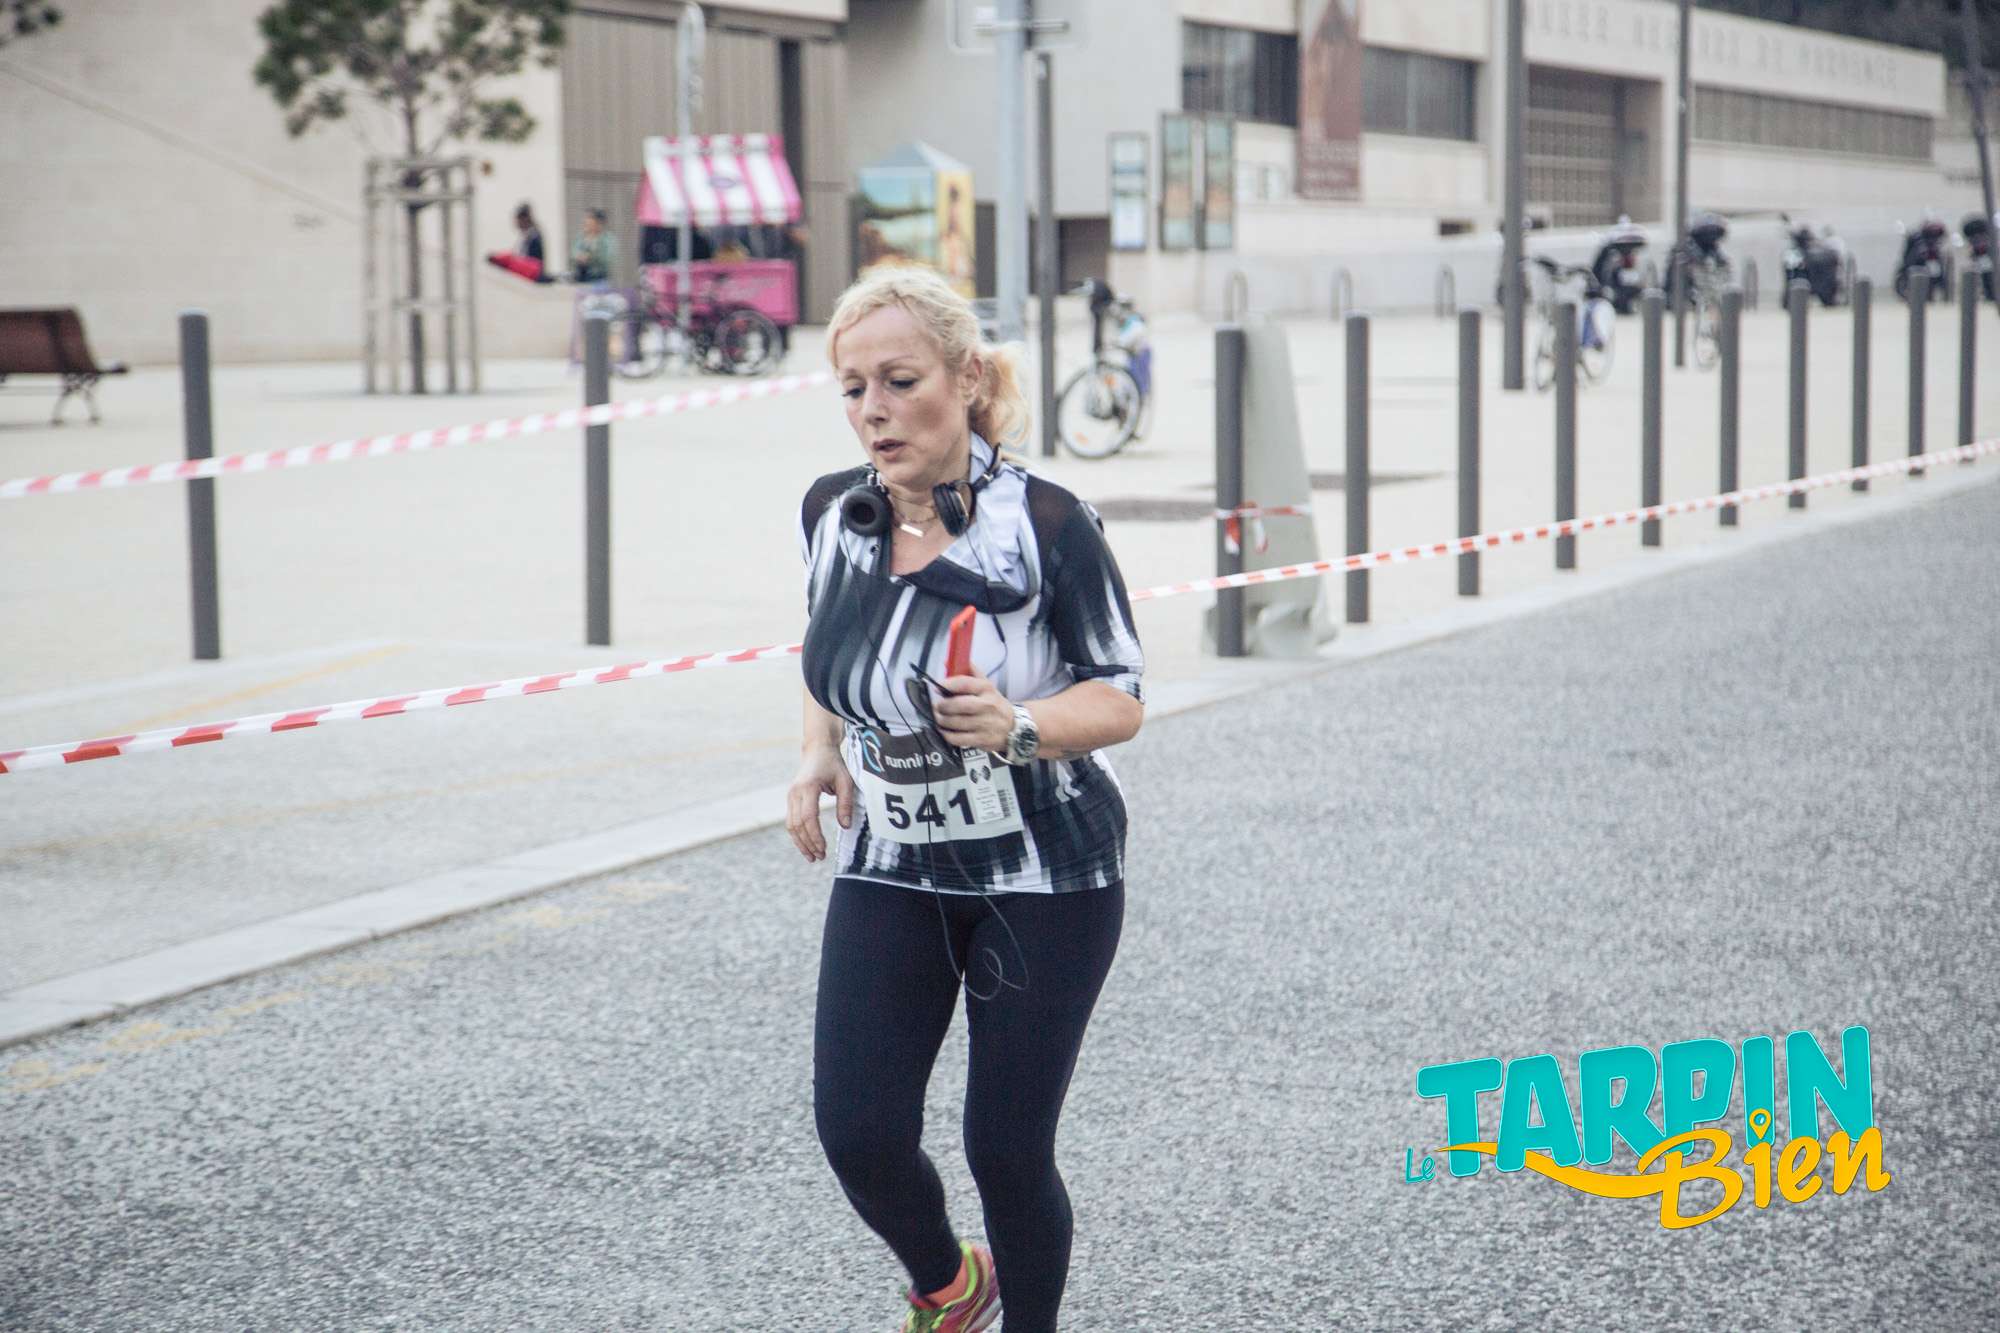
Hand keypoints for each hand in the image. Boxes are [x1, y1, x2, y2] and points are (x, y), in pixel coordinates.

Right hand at [787, 745, 853, 862]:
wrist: (817, 749)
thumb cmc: (834, 764)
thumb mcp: (845, 781)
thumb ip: (846, 803)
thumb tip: (845, 826)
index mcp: (808, 787)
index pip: (808, 817)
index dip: (815, 836)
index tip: (823, 848)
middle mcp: (795, 793)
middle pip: (797, 825)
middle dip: (808, 844)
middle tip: (820, 857)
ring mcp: (791, 796)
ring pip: (791, 825)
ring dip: (800, 843)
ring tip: (813, 857)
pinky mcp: (791, 799)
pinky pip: (791, 821)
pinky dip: (798, 835)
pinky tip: (806, 845)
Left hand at [932, 669, 1015, 752]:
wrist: (1013, 727)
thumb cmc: (994, 705)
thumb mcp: (987, 686)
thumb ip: (969, 673)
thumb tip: (948, 662)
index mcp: (987, 689)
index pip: (965, 683)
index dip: (948, 684)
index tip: (937, 686)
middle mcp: (987, 706)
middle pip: (958, 704)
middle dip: (943, 705)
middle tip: (937, 706)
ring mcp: (985, 724)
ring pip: (955, 722)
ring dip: (942, 720)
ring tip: (939, 718)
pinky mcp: (982, 739)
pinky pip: (958, 738)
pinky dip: (947, 734)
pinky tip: (945, 730)